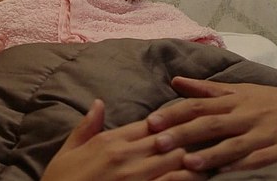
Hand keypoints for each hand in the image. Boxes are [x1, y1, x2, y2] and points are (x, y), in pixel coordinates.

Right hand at [42, 99, 205, 180]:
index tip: (185, 120)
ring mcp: (135, 177)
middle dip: (186, 138)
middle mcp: (125, 156)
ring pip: (176, 159)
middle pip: (168, 138)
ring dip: (192, 158)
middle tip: (205, 136)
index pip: (149, 124)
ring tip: (208, 156)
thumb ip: (87, 127)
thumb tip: (99, 103)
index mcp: (109, 141)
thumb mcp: (68, 151)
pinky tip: (199, 176)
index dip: (169, 122)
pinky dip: (187, 178)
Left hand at [146, 77, 276, 172]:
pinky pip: (260, 159)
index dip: (173, 113)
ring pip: (232, 144)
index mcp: (235, 99)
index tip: (150, 122)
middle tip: (157, 142)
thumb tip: (175, 81)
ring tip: (187, 163)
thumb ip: (208, 88)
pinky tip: (226, 174)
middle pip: (209, 122)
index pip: (197, 104)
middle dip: (182, 133)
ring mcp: (265, 133)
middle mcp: (247, 114)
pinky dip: (242, 166)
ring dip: (208, 154)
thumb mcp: (244, 90)